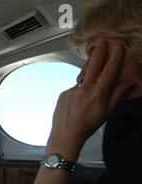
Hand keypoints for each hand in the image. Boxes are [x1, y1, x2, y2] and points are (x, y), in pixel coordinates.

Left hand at [48, 39, 133, 160]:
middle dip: (99, 52)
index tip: (118, 46)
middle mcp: (84, 89)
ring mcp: (72, 90)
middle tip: (102, 41)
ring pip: (83, 80)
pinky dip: (78, 92)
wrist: (66, 135)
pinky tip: (78, 103)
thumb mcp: (106, 112)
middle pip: (93, 66)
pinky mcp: (63, 94)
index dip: (114, 58)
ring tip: (88, 91)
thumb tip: (127, 83)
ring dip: (88, 77)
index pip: (109, 71)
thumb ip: (117, 95)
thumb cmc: (87, 126)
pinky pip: (74, 89)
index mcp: (98, 94)